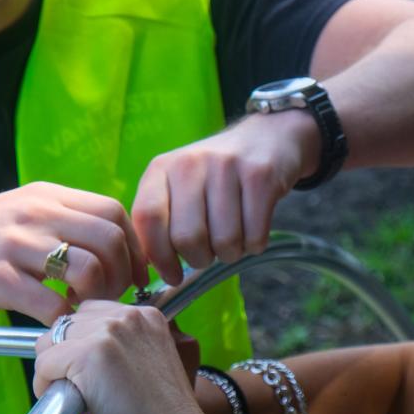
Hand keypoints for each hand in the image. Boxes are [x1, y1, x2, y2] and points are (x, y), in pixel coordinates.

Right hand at [0, 183, 149, 323]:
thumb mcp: (24, 214)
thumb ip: (65, 221)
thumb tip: (116, 244)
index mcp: (47, 196)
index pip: (113, 212)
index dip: (134, 248)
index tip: (135, 276)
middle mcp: (35, 213)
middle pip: (109, 239)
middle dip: (122, 275)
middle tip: (110, 298)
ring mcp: (14, 244)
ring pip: (86, 268)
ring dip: (95, 298)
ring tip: (81, 308)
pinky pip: (48, 302)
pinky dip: (62, 319)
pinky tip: (55, 322)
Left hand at [34, 302, 228, 413]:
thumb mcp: (150, 368)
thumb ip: (122, 349)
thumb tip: (72, 348)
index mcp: (148, 316)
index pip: (91, 313)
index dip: (82, 345)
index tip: (91, 375)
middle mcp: (129, 316)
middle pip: (67, 324)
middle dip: (65, 356)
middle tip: (82, 391)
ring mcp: (109, 333)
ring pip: (50, 342)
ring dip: (54, 371)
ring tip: (75, 399)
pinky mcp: (89, 355)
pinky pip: (43, 364)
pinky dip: (45, 387)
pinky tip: (71, 407)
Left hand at [131, 112, 317, 283]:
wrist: (266, 138)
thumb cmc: (214, 175)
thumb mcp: (177, 186)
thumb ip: (159, 220)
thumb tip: (149, 267)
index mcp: (161, 168)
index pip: (148, 218)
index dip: (158, 256)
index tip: (172, 274)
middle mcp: (191, 163)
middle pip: (187, 238)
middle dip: (199, 259)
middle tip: (208, 252)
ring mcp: (227, 167)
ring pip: (224, 242)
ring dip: (230, 253)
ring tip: (232, 238)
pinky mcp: (261, 177)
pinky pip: (254, 236)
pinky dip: (254, 245)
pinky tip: (252, 230)